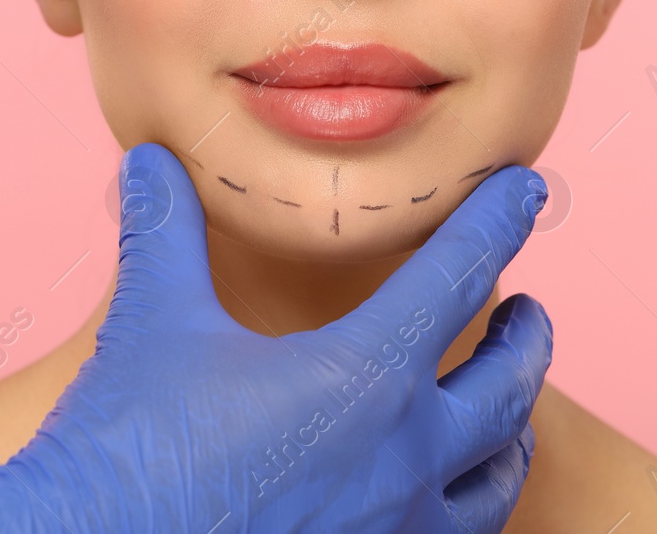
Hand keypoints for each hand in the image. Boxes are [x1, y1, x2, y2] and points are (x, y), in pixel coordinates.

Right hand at [0, 143, 551, 533]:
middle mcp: (402, 458)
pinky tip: (443, 500)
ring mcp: (394, 532)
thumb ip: (166, 233)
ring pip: (494, 481)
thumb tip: (150, 160)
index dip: (498, 221)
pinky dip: (465, 508)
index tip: (528, 191)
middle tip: (530, 312)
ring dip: (510, 433)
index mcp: (364, 377)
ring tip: (508, 416)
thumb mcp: (154, 325)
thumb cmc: (127, 451)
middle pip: (507, 387)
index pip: (459, 274)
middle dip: (527, 340)